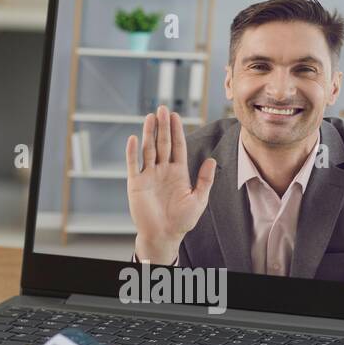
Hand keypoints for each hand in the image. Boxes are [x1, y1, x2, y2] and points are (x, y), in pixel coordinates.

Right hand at [126, 106, 216, 263]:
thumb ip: (205, 180)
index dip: (176, 131)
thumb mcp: (198, 199)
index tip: (175, 115)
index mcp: (178, 172)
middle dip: (163, 126)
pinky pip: (133, 165)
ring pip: (148, 150)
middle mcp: (162, 170)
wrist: (164, 235)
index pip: (177, 146)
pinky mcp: (136, 184)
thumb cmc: (182, 220)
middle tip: (162, 109)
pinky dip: (132, 152)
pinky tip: (133, 138)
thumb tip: (212, 161)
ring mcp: (148, 176)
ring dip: (148, 134)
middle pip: (162, 143)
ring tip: (150, 117)